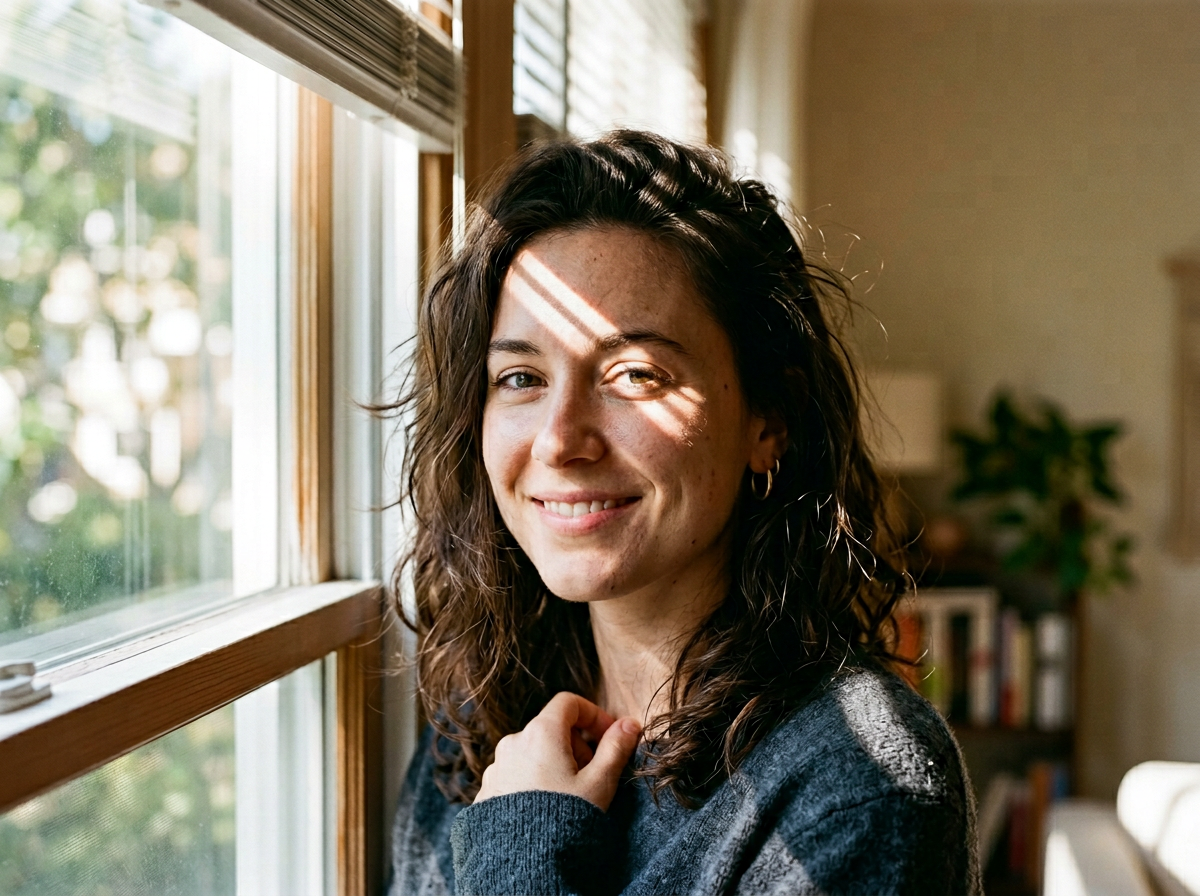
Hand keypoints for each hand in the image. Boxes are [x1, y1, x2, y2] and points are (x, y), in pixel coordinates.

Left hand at [475, 692, 641, 810]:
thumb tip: (630, 725)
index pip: (568, 703)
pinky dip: (535, 779)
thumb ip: (616, 749)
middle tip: (593, 772)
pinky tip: (547, 807)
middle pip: (550, 727)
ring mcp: (497, 766)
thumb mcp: (599, 783)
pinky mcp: (488, 789)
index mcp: (541, 733)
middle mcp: (513, 742)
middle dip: (577, 743)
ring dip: (555, 762)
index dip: (593, 715)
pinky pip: (516, 773)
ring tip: (570, 794)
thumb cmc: (564, 819)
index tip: (609, 737)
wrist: (523, 862)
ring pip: (533, 751)